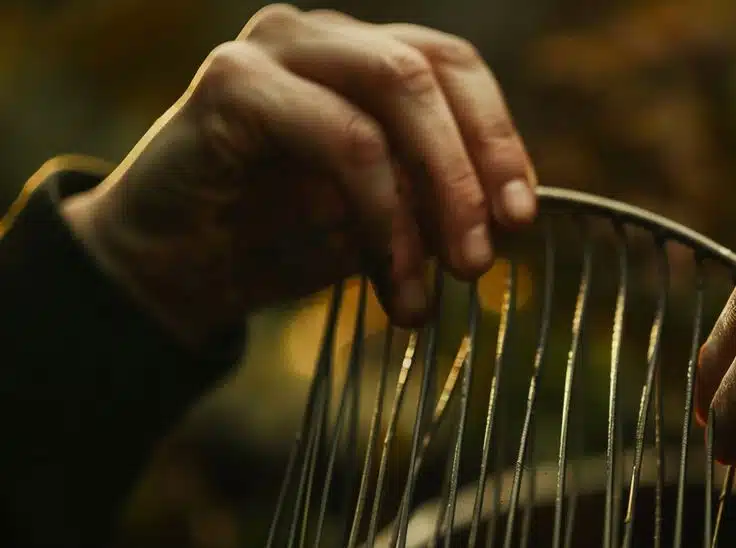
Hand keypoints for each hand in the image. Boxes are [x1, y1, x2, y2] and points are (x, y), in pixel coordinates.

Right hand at [61, 5, 536, 345]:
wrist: (169, 272)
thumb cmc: (278, 243)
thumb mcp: (378, 225)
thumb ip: (431, 205)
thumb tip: (503, 219)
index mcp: (363, 59)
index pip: (455, 69)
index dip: (499, 139)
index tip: (522, 218)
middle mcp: (323, 38)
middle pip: (434, 68)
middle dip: (475, 167)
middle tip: (483, 258)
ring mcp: (275, 48)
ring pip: (397, 88)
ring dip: (436, 190)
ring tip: (439, 278)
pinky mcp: (233, 82)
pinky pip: (344, 137)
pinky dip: (379, 206)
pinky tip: (383, 267)